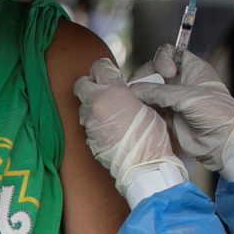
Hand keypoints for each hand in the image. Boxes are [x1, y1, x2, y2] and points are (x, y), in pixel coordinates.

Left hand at [73, 57, 178, 199]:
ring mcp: (90, 124)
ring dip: (93, 108)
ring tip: (110, 116)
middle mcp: (96, 105)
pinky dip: (97, 126)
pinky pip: (89, 127)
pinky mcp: (89, 140)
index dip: (104, 68)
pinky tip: (111, 133)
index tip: (109, 73)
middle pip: (81, 84)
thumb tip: (122, 92)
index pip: (98, 66)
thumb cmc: (152, 136)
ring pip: (83, 108)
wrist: (144, 166)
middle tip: (102, 90)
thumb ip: (128, 94)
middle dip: (89, 84)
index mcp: (113, 91)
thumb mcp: (146, 105)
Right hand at [132, 44, 233, 169]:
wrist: (221, 142)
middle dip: (144, 77)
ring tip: (135, 101)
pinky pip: (149, 107)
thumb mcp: (188, 98)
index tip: (166, 73)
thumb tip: (134, 90)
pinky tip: (139, 111)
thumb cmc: (215, 114)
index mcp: (191, 68)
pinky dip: (142, 108)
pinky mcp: (167, 115)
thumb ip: (160, 92)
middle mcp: (180, 80)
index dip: (162, 59)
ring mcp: (173, 98)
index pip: (169, 52)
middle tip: (138, 88)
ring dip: (141, 94)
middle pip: (153, 71)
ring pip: (148, 90)